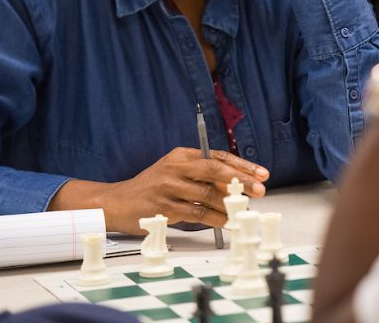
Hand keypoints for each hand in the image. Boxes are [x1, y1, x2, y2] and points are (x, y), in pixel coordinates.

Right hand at [49, 148, 269, 234]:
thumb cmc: (152, 186)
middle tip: (259, 191)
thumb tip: (235, 185)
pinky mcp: (164, 208)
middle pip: (215, 170)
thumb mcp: (175, 171)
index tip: (261, 173)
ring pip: (208, 194)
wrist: (116, 202)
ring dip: (230, 204)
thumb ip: (200, 174)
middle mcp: (176, 168)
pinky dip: (215, 219)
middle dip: (241, 180)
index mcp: (182, 155)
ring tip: (245, 211)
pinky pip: (196, 213)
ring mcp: (169, 188)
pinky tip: (227, 223)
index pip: (218, 156)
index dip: (242, 165)